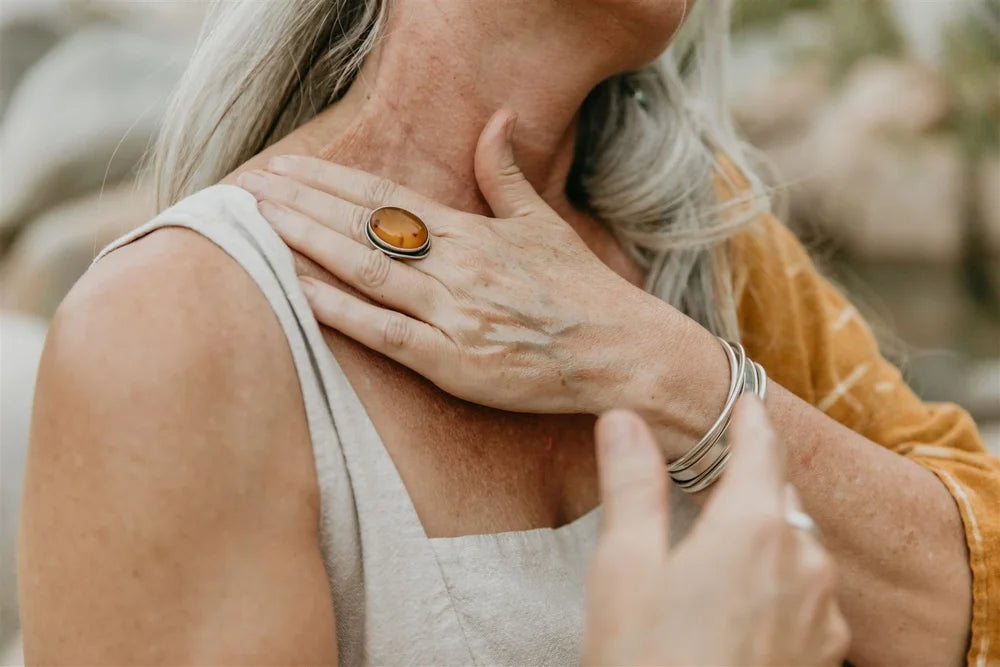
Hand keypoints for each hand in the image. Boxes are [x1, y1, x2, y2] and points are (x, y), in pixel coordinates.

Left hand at [237, 110, 670, 414]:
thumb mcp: (544, 221)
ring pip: (367, 272)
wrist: (620, 351)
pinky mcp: (455, 365)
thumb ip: (507, 172)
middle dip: (303, 204)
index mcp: (474, 233)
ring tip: (262, 224)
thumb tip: (498, 118)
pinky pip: (387, 335)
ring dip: (309, 244)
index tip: (288, 168)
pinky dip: (342, 312)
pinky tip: (301, 293)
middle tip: (252, 186)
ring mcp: (454, 316)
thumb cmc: (580, 289)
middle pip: (365, 228)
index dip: (332, 182)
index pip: (388, 200)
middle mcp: (458, 268)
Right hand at [584, 397, 849, 666]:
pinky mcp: (823, 652)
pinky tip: (743, 595)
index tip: (744, 402)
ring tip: (727, 532)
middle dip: (754, 474)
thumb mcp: (624, 568)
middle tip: (721, 464)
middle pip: (781, 494)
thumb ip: (631, 486)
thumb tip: (623, 419)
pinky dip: (779, 576)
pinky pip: (807, 591)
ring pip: (798, 544)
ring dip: (768, 528)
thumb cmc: (646, 661)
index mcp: (753, 526)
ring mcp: (821, 611)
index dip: (750, 418)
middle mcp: (803, 561)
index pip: (762, 446)